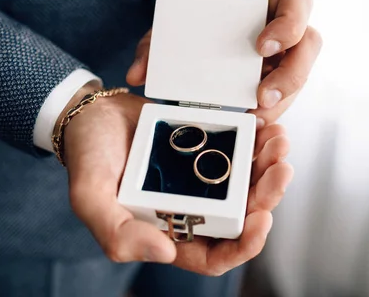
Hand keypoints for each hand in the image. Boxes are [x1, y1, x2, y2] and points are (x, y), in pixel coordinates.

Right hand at [61, 85, 292, 274]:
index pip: (216, 255)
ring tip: (278, 141)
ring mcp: (201, 179)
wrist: (92, 113)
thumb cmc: (88, 156)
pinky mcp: (206, 149)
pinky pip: (239, 152)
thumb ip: (117, 233)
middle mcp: (190, 208)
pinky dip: (256, 142)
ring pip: (248, 183)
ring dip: (268, 167)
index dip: (245, 245)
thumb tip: (166, 253)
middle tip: (280, 168)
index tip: (262, 218)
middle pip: (242, 216)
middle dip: (267, 195)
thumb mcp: (90, 197)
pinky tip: (264, 126)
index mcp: (167, 230)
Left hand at [127, 0, 321, 128]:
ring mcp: (284, 54)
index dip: (290, 24)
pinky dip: (269, 112)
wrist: (204, 14)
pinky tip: (250, 125)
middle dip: (291, 76)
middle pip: (309, 47)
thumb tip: (137, 75)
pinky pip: (283, 96)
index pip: (299, 2)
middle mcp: (286, 27)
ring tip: (254, 121)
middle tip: (262, 98)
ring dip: (282, 103)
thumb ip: (155, 42)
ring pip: (300, 78)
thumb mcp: (177, 14)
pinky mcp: (275, 78)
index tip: (262, 47)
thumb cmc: (197, 7)